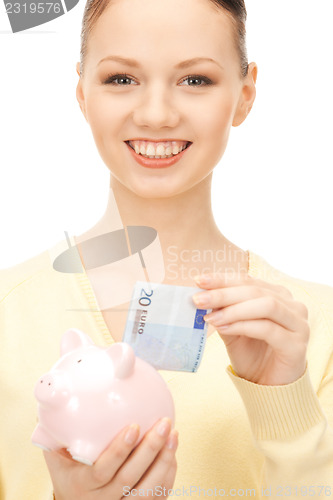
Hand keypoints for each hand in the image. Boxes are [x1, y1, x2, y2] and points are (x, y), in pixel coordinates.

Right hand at [43, 418, 177, 498]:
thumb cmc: (68, 472)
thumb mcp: (56, 454)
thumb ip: (57, 430)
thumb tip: (59, 393)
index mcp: (82, 484)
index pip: (102, 469)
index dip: (120, 449)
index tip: (134, 426)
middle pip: (130, 478)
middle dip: (150, 449)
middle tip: (164, 423)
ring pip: (148, 491)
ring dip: (164, 461)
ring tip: (174, 434)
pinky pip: (157, 496)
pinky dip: (167, 475)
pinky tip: (172, 453)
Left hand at [193, 273, 309, 385]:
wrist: (269, 388)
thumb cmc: (252, 355)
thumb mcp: (232, 329)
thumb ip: (223, 312)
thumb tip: (202, 296)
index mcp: (278, 295)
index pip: (248, 280)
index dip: (222, 279)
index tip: (198, 281)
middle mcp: (292, 306)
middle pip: (255, 290)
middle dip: (223, 294)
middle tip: (198, 300)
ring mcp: (298, 325)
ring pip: (266, 305)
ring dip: (233, 310)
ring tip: (210, 318)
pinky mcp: (297, 345)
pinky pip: (268, 329)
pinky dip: (243, 326)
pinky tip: (224, 328)